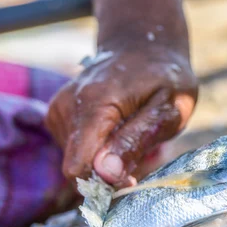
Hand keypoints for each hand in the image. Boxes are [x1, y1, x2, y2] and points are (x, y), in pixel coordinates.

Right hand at [46, 41, 197, 187]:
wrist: (143, 45)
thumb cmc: (164, 77)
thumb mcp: (169, 109)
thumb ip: (135, 140)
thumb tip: (106, 173)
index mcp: (93, 104)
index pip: (78, 168)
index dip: (105, 182)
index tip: (133, 175)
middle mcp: (66, 106)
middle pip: (79, 168)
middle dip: (110, 171)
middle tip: (142, 149)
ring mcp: (58, 110)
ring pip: (78, 162)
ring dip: (107, 160)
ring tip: (132, 134)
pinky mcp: (57, 116)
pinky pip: (76, 151)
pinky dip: (99, 149)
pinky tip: (118, 129)